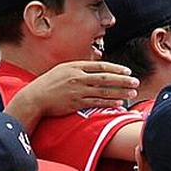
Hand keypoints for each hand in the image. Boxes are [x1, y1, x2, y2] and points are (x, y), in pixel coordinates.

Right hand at [18, 61, 139, 116]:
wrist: (35, 98)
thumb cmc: (48, 84)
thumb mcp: (62, 70)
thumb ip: (79, 69)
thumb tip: (95, 69)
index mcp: (75, 67)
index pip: (100, 66)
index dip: (116, 69)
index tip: (127, 71)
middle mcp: (77, 77)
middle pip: (105, 78)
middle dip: (122, 80)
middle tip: (135, 82)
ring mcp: (77, 91)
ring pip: (103, 91)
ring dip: (119, 92)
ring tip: (131, 93)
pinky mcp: (76, 103)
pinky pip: (96, 102)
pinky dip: (108, 102)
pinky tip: (118, 103)